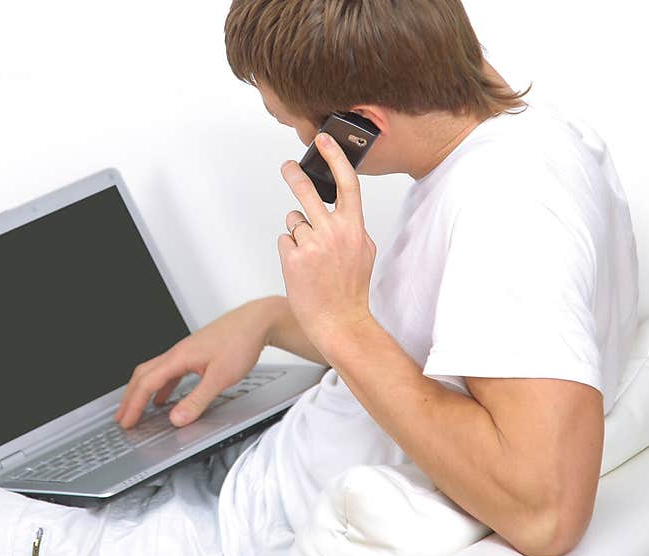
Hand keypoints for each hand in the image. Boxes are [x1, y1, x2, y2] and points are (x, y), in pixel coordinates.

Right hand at [113, 299, 274, 428]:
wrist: (256, 322)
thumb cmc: (241, 341)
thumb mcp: (220, 377)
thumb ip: (198, 400)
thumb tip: (178, 419)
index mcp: (179, 357)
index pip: (147, 383)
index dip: (134, 405)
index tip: (127, 421)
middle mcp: (178, 353)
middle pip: (143, 376)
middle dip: (130, 398)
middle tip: (122, 417)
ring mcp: (185, 353)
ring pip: (154, 373)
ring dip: (143, 392)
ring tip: (136, 409)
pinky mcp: (195, 355)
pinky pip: (170, 373)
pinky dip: (161, 387)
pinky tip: (164, 398)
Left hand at [278, 132, 377, 356]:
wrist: (339, 321)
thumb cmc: (351, 289)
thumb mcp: (364, 252)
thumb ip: (353, 228)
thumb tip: (339, 212)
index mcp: (355, 228)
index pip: (347, 182)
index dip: (334, 157)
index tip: (323, 140)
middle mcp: (334, 232)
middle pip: (308, 191)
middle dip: (294, 175)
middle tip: (287, 167)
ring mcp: (312, 244)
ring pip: (294, 221)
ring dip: (297, 233)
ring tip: (310, 257)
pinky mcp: (293, 258)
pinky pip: (285, 240)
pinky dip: (290, 251)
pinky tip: (302, 268)